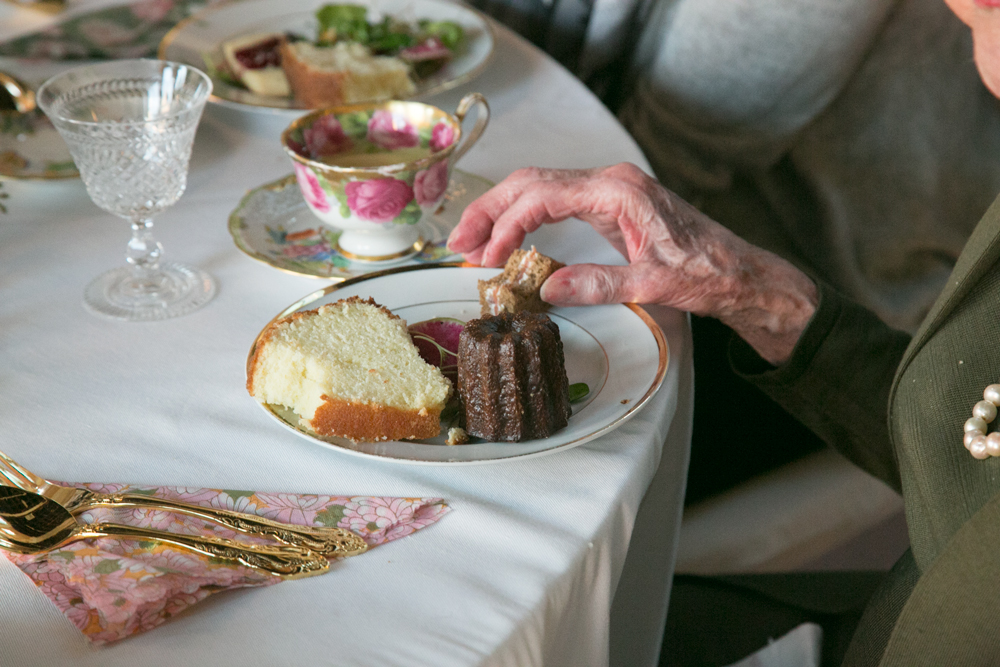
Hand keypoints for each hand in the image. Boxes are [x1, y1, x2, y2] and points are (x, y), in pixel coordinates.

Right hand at [447, 163, 817, 364]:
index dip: (506, 226)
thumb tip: (546, 290)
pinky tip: (509, 242)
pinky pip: (555, 202)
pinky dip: (525, 220)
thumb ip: (598, 284)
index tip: (487, 259)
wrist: (739, 272)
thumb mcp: (652, 284)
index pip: (542, 196)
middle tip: (458, 245)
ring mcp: (609, 190)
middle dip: (489, 211)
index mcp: (618, 192)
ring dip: (502, 214)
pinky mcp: (610, 205)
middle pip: (531, 183)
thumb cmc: (706, 273)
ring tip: (472, 245)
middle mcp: (610, 182)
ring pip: (539, 188)